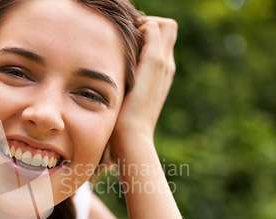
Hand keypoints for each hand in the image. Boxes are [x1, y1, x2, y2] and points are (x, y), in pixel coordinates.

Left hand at [111, 16, 177, 147]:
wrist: (132, 138)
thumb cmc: (123, 125)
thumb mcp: (124, 100)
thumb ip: (124, 84)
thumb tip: (108, 74)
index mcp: (161, 74)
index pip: (161, 38)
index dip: (145, 33)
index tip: (125, 45)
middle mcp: (167, 66)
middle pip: (166, 27)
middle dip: (144, 25)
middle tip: (123, 40)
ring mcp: (163, 63)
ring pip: (162, 24)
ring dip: (141, 25)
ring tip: (122, 43)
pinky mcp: (154, 62)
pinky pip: (152, 27)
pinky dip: (138, 28)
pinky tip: (120, 45)